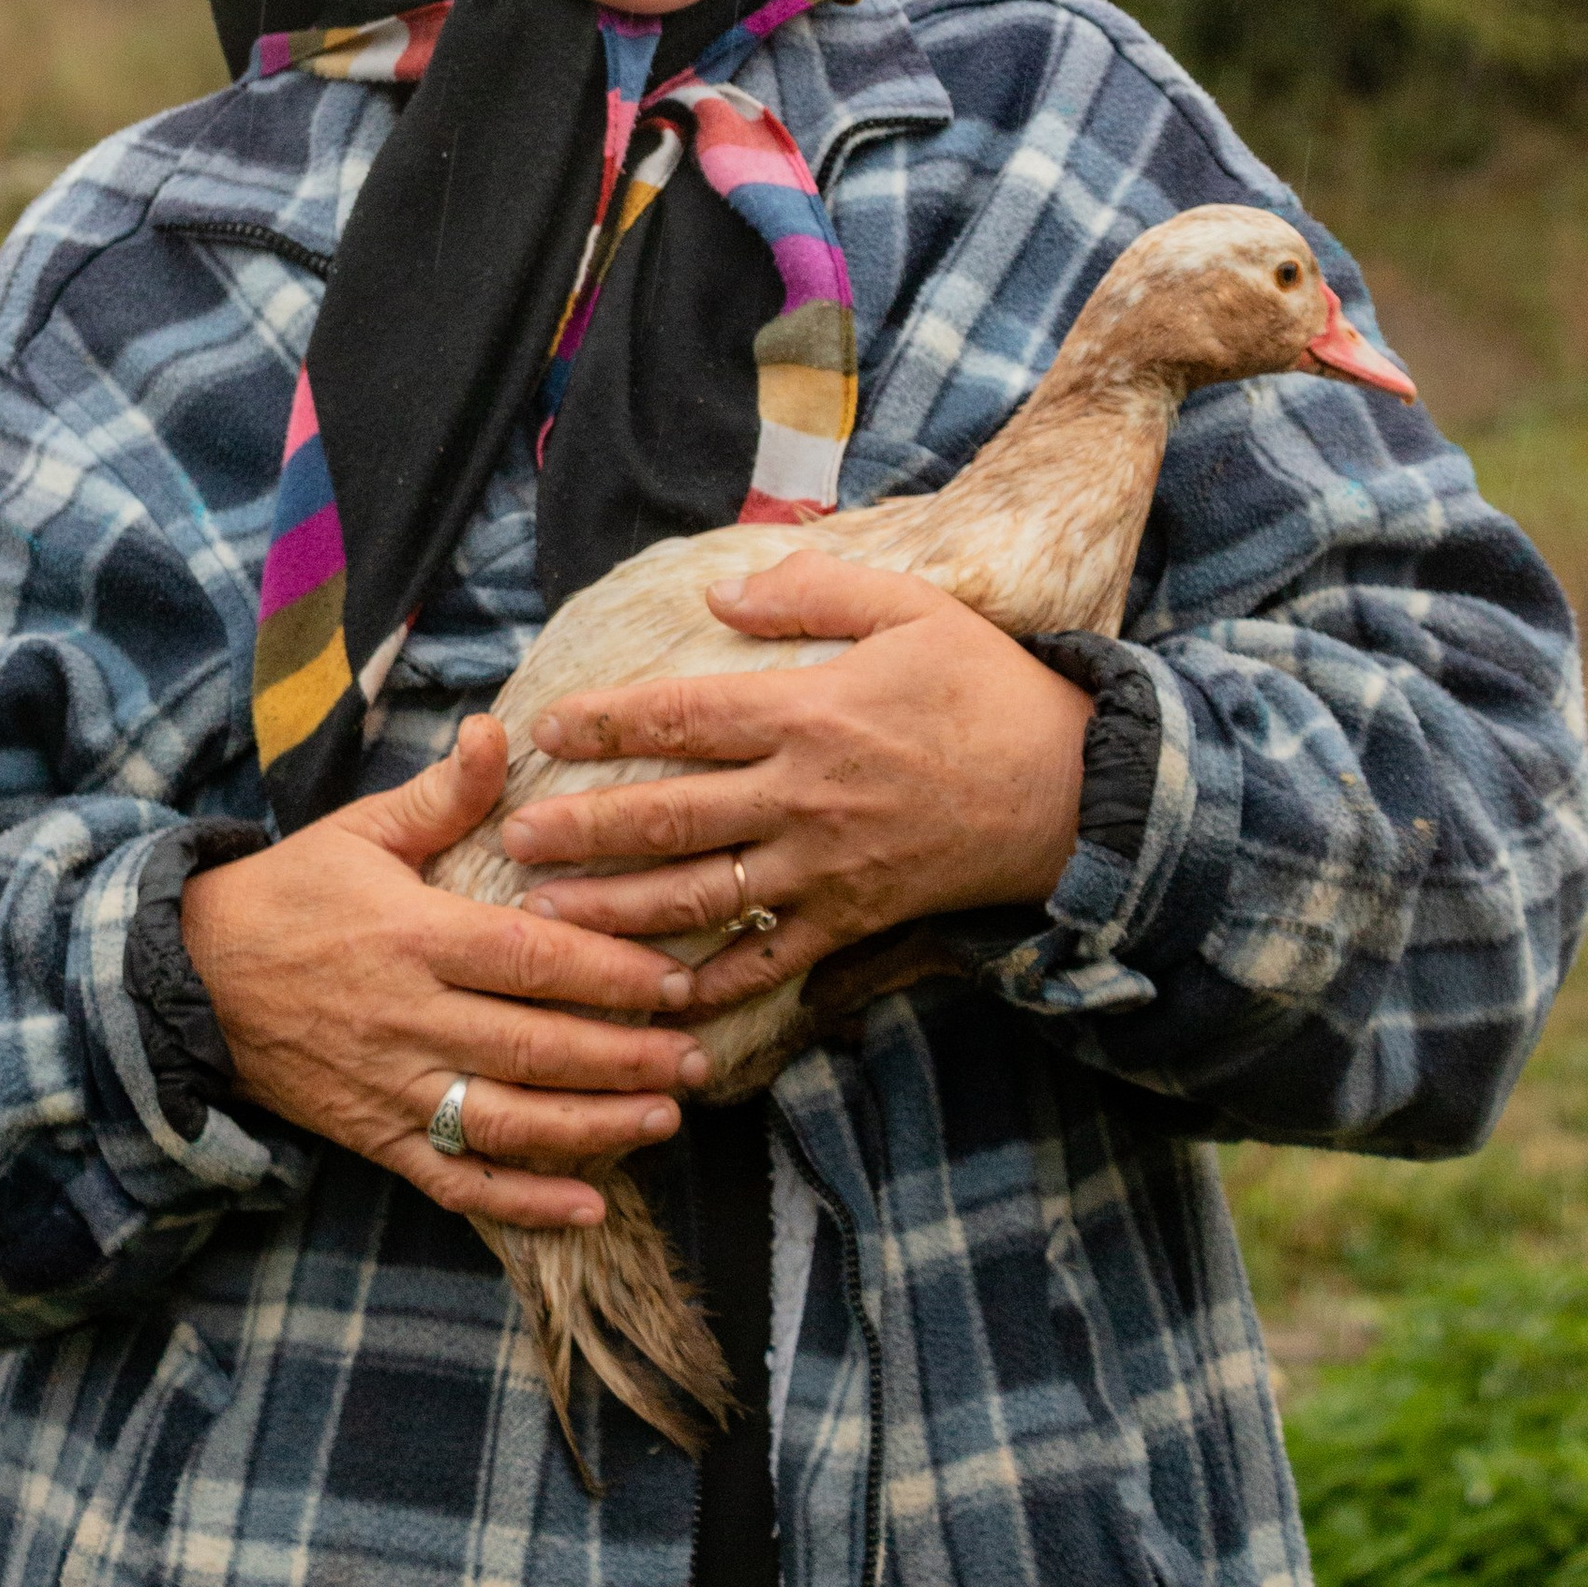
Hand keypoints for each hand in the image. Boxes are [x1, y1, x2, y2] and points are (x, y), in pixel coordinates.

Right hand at [179, 716, 709, 1230]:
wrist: (191, 980)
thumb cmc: (289, 894)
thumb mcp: (360, 831)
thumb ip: (441, 794)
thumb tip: (499, 729)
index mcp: (414, 935)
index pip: (531, 958)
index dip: (608, 972)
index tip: (674, 979)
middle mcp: (409, 1019)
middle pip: (534, 1047)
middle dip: (625, 1058)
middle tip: (697, 1058)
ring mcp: (393, 1088)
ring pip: (509, 1122)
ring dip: (594, 1129)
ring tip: (665, 1120)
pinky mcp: (376, 1138)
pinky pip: (456, 1182)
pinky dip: (522, 1203)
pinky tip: (588, 1207)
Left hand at [497, 555, 1091, 1014]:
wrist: (1072, 789)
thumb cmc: (985, 687)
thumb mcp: (909, 607)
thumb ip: (811, 590)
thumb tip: (721, 592)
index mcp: (808, 711)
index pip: (682, 717)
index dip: (607, 724)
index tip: (546, 728)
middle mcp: (804, 794)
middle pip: (671, 818)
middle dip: (584, 832)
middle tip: (515, 842)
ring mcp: (826, 867)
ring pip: (700, 898)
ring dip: (617, 912)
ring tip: (548, 920)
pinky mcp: (854, 920)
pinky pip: (770, 961)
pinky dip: (711, 987)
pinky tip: (655, 998)